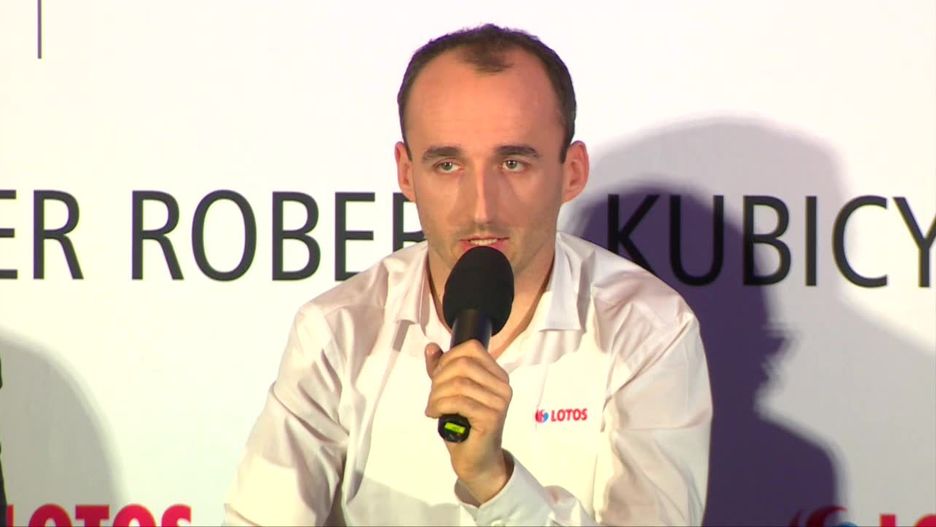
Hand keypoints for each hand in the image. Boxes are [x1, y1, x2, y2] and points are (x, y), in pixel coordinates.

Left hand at [424, 340, 513, 502]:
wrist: (477, 460)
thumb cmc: (465, 425)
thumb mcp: (451, 392)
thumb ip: (442, 369)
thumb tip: (431, 347)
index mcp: (497, 375)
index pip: (472, 348)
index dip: (448, 357)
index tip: (437, 376)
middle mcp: (503, 386)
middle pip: (463, 364)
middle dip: (439, 378)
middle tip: (433, 396)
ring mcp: (499, 402)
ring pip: (459, 383)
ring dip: (437, 395)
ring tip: (432, 407)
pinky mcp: (491, 417)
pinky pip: (459, 402)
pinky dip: (440, 406)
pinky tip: (435, 414)